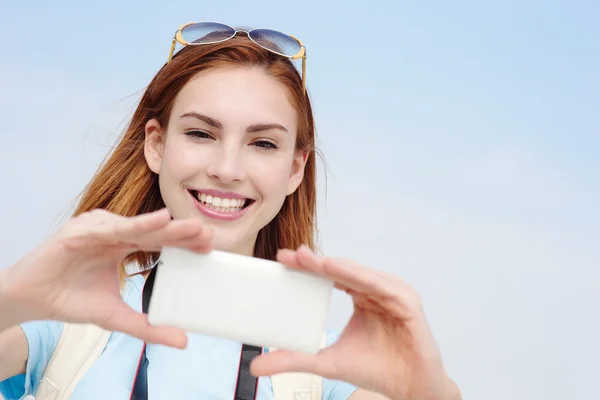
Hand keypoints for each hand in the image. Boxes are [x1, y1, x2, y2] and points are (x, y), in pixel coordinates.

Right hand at [1, 208, 211, 347]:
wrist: (31, 300)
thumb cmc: (71, 300)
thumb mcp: (116, 317)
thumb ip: (148, 327)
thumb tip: (183, 341)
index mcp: (122, 245)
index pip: (159, 240)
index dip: (183, 242)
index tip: (209, 247)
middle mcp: (113, 232)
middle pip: (154, 231)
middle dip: (182, 232)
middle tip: (210, 235)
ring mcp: (97, 228)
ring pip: (138, 226)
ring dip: (166, 227)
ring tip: (193, 228)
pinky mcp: (81, 230)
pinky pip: (113, 227)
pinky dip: (136, 224)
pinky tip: (160, 221)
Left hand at [250, 246, 460, 399]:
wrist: (412, 388)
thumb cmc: (375, 369)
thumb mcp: (327, 362)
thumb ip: (294, 360)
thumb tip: (256, 366)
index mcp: (361, 296)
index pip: (331, 276)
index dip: (308, 267)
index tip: (281, 260)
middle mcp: (376, 289)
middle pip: (343, 270)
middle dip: (316, 262)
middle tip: (290, 255)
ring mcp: (393, 293)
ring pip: (360, 274)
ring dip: (336, 266)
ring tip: (312, 260)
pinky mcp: (407, 302)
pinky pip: (381, 286)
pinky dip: (361, 277)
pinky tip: (341, 271)